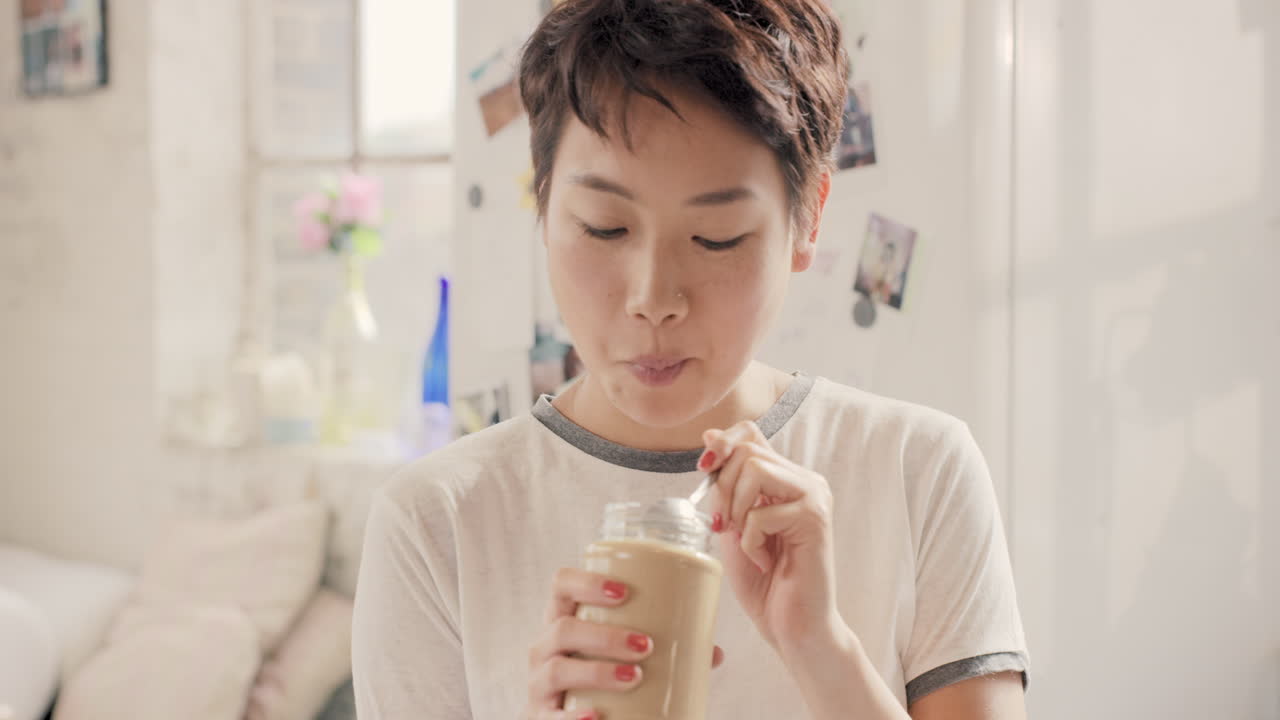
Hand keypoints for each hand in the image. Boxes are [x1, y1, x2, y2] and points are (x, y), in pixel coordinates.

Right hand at [524, 568, 724, 719]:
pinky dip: (572, 719)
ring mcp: (538, 683)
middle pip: (562, 629)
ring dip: (597, 672)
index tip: (624, 591)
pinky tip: (595, 718)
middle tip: (646, 645)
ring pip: (557, 669)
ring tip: (634, 676)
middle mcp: (544, 648)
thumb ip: (664, 651)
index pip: (561, 585)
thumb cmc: (601, 677)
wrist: (572, 719)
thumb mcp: (622, 656)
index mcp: (563, 620)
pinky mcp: (540, 716)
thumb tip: (714, 653)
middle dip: (605, 635)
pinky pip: (550, 717)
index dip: (587, 582)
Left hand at [700, 420, 841, 655]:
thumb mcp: (733, 524)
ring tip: (748, 542)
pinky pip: (761, 513)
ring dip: (737, 511)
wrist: (793, 626)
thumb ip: (726, 485)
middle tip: (726, 526)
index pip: (750, 432)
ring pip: (755, 470)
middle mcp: (805, 481)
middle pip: (747, 450)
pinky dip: (751, 542)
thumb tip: (710, 435)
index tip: (705, 469)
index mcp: (785, 478)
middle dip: (722, 488)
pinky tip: (765, 562)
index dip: (722, 444)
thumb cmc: (763, 580)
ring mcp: (814, 497)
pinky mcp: (815, 518)